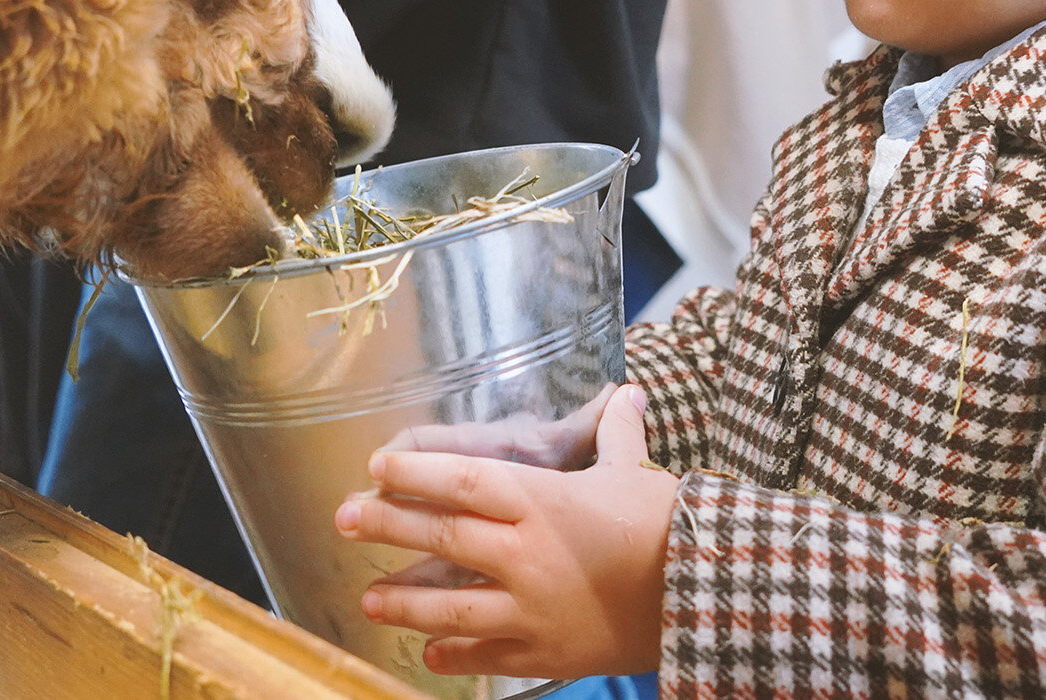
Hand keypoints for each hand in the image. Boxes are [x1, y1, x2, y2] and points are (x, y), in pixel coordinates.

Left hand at [333, 383, 678, 679]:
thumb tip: (625, 392)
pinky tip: (429, 651)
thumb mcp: (633, 474)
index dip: (414, 473)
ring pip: (450, 606)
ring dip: (404, 604)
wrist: (702, 594)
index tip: (377, 467)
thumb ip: (615, 434)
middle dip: (386, 527)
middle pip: (442, 538)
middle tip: (344, 519)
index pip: (462, 480)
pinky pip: (486, 655)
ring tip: (370, 600)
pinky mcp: (545, 651)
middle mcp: (526, 553)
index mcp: (542, 501)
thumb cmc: (665, 526)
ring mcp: (531, 608)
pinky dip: (453, 654)